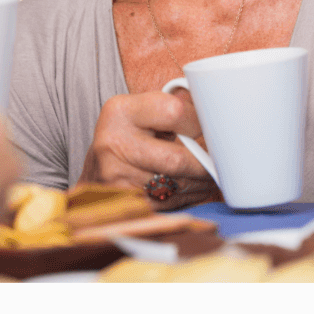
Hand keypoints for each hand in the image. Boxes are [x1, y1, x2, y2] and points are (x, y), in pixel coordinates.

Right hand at [78, 90, 220, 209]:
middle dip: (204, 165)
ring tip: (207, 175)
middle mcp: (113, 143)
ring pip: (175, 187)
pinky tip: (192, 188)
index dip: (199, 122)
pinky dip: (187, 198)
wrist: (95, 171)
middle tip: (218, 162)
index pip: (174, 112)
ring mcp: (116, 177)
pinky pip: (168, 205)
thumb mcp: (140, 111)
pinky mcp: (125, 202)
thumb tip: (214, 114)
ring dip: (199, 184)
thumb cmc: (127, 136)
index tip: (209, 128)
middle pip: (176, 159)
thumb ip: (172, 108)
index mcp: (120, 111)